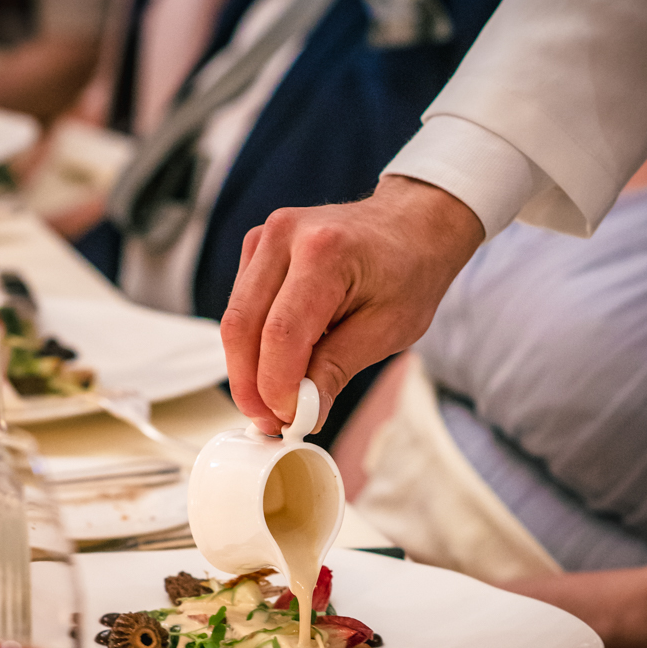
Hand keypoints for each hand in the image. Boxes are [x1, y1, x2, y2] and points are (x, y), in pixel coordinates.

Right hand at [221, 175, 483, 434]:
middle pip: (242, 327)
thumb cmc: (409, 270)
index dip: (277, 387)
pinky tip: (282, 361)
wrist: (412, 224)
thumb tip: (300, 412)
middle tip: (270, 422)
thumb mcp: (388, 329)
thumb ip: (336, 370)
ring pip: (234, 320)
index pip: (280, 334)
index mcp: (325, 252)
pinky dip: (254, 344)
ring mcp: (266, 238)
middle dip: (250, 385)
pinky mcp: (257, 248)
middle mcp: (286, 237)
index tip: (290, 419)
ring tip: (278, 400)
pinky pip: (241, 307)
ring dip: (248, 368)